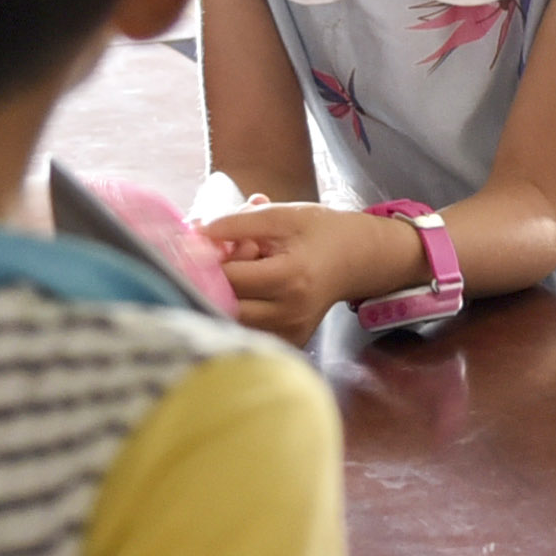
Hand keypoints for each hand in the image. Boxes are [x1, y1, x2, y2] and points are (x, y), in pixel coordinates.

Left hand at [197, 201, 427, 346]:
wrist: (359, 259)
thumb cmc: (321, 232)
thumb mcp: (283, 215)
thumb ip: (237, 222)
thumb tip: (195, 233)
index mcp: (290, 277)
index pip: (229, 277)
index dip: (209, 259)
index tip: (205, 242)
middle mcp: (290, 312)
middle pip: (226, 302)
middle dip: (218, 278)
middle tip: (231, 255)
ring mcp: (291, 331)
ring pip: (233, 319)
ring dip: (229, 294)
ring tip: (248, 271)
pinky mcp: (291, 341)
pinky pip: (250, 329)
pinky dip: (242, 308)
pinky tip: (256, 289)